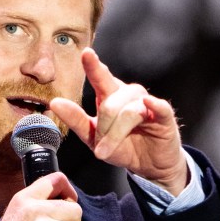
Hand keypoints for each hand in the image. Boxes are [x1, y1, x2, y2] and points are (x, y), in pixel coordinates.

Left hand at [48, 47, 188, 194]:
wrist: (149, 166)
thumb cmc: (123, 147)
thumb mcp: (94, 138)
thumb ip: (76, 120)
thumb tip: (54, 103)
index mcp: (110, 95)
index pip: (100, 77)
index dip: (93, 66)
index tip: (86, 54)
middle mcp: (128, 94)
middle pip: (110, 104)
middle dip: (103, 129)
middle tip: (100, 148)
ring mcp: (147, 103)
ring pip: (128, 112)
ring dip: (116, 135)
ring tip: (110, 150)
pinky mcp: (164, 116)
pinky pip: (159, 107)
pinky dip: (154, 105)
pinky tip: (148, 103)